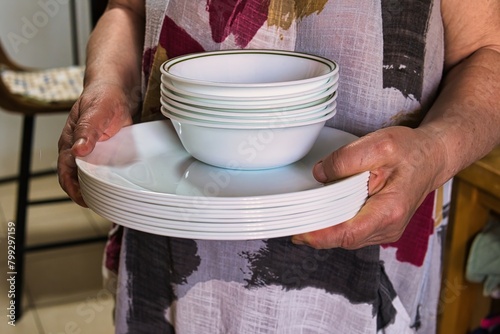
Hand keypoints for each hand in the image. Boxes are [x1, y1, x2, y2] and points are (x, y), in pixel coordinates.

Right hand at [57, 82, 135, 206]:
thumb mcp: (96, 111)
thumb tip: (78, 150)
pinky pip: (105, 169)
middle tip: (101, 204)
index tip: (84, 200)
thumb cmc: (103, 96)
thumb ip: (88, 129)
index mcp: (70, 142)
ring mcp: (92, 152)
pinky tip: (118, 185)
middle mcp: (78, 150)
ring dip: (97, 188)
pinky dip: (109, 179)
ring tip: (110, 200)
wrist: (116, 90)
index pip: (65, 171)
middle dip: (85, 193)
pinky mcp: (105, 152)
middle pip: (76, 178)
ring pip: (90, 175)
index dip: (73, 188)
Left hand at [291, 126, 444, 248]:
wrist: (432, 157)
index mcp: (389, 210)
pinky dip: (336, 226)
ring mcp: (385, 230)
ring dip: (325, 230)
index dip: (320, 236)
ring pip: (346, 238)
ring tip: (304, 216)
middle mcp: (388, 227)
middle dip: (316, 232)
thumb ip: (345, 159)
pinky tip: (324, 213)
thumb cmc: (410, 151)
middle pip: (343, 239)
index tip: (298, 232)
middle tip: (291, 220)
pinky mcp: (381, 227)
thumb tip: (320, 175)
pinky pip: (353, 232)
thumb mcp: (378, 144)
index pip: (347, 234)